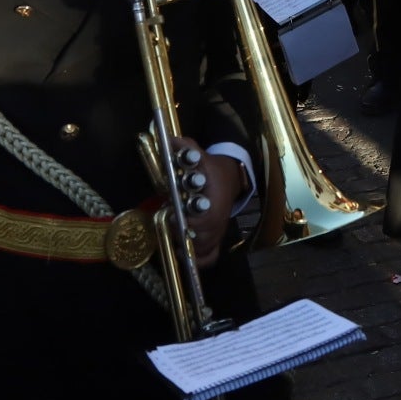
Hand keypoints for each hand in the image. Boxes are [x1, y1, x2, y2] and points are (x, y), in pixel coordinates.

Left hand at [184, 147, 242, 267]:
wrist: (230, 178)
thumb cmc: (211, 168)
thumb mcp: (200, 155)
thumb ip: (185, 147)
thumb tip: (170, 139)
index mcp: (217, 198)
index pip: (208, 217)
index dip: (191, 221)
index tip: (173, 215)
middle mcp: (220, 216)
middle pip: (205, 235)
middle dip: (187, 233)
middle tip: (172, 227)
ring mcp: (219, 228)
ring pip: (207, 247)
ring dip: (190, 247)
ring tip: (174, 242)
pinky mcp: (218, 237)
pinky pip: (212, 256)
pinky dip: (200, 260)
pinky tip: (185, 255)